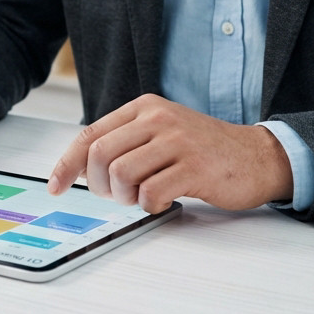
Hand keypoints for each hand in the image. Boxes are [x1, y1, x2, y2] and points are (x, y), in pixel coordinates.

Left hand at [46, 94, 292, 212]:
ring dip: (125, 197)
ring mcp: (178, 141)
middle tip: (117, 196)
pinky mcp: (194, 168)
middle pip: (100, 155)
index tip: (56, 187)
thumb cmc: (204, 150)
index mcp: (145, 107)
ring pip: (122, 174)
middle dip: (98, 185)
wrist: (257, 156)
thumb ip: (127, 141)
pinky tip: (165, 201)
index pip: (90, 134)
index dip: (67, 165)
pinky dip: (150, 206)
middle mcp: (158, 118)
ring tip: (143, 197)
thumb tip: (82, 168)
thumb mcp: (162, 131)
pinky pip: (151, 193)